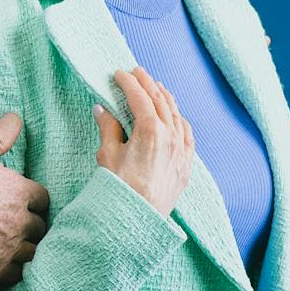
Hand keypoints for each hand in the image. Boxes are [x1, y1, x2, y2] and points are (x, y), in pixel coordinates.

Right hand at [0, 112, 50, 282]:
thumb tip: (16, 117)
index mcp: (19, 191)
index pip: (41, 198)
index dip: (32, 200)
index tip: (22, 202)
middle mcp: (20, 220)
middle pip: (39, 227)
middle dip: (30, 226)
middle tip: (16, 225)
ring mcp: (9, 247)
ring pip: (33, 252)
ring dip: (26, 249)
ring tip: (12, 248)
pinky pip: (17, 274)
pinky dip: (14, 271)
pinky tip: (4, 266)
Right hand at [94, 67, 192, 216]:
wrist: (139, 218)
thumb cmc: (120, 188)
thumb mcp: (107, 154)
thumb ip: (108, 128)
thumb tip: (102, 109)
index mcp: (150, 130)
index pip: (139, 97)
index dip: (128, 83)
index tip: (119, 74)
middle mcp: (171, 136)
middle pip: (160, 101)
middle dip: (148, 84)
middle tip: (137, 72)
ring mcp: (181, 149)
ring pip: (177, 115)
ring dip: (165, 98)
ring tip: (156, 87)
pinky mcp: (186, 163)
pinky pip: (187, 133)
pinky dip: (180, 119)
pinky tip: (176, 116)